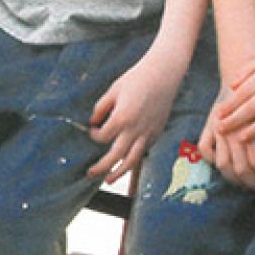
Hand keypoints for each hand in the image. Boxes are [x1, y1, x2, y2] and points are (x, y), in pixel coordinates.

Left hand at [86, 52, 182, 182]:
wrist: (163, 74)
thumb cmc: (136, 78)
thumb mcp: (113, 90)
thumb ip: (101, 108)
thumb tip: (93, 122)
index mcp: (121, 117)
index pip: (102, 137)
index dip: (94, 135)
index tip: (93, 130)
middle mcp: (135, 129)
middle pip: (116, 156)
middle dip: (102, 167)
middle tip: (91, 173)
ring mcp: (148, 133)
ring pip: (133, 160)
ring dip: (120, 172)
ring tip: (109, 180)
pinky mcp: (157, 132)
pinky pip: (144, 151)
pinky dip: (135, 160)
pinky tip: (128, 163)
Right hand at [199, 87, 254, 194]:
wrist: (241, 71)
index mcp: (251, 126)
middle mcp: (233, 130)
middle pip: (241, 168)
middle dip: (254, 184)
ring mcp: (218, 129)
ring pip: (223, 164)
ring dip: (236, 180)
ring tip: (247, 185)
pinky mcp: (207, 125)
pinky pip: (204, 149)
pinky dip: (212, 161)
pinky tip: (224, 168)